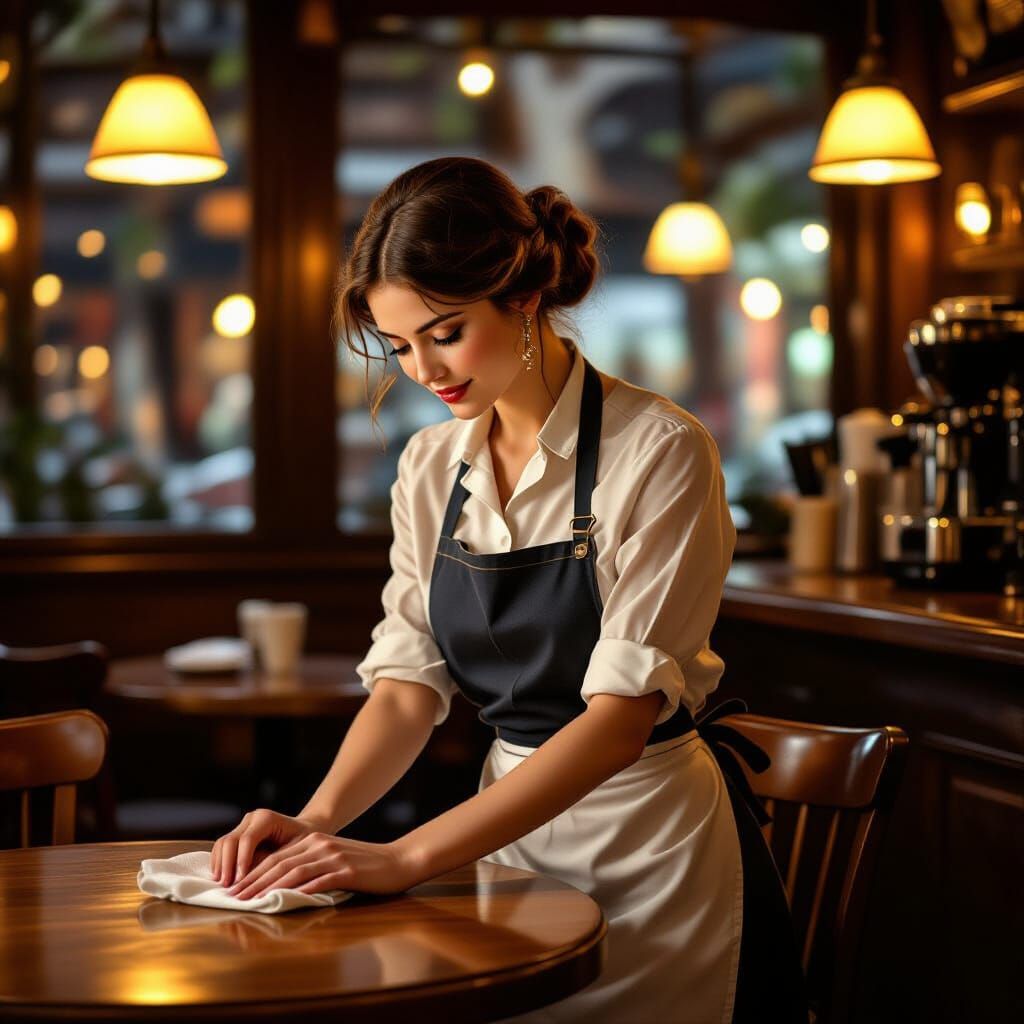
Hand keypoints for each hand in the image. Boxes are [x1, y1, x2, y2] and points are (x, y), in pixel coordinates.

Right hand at [211, 808, 325, 886]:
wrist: (304, 830)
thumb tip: (256, 880)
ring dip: (220, 865)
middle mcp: (252, 818)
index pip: (247, 840)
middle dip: (227, 865)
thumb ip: (275, 860)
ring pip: (223, 843)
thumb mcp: (295, 850)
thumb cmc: (303, 842)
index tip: (240, 881)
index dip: (242, 861)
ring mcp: (243, 824)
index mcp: (267, 818)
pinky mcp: (238, 832)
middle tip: (228, 886)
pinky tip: (221, 877)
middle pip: (231, 840)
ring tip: (223, 884)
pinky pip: (222, 846)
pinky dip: (219, 861)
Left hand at [223, 832, 418, 898]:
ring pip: (293, 872)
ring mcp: (333, 856)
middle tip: (233, 897)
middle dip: (253, 882)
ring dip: (268, 888)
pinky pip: (317, 881)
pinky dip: (298, 892)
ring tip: (251, 902)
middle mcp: (320, 845)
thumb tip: (281, 885)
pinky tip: (284, 901)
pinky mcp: (345, 871)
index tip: (235, 889)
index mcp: (314, 840)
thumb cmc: (366, 865)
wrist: (398, 861)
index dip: (253, 874)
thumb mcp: (334, 859)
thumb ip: (310, 866)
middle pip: (279, 864)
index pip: (276, 858)